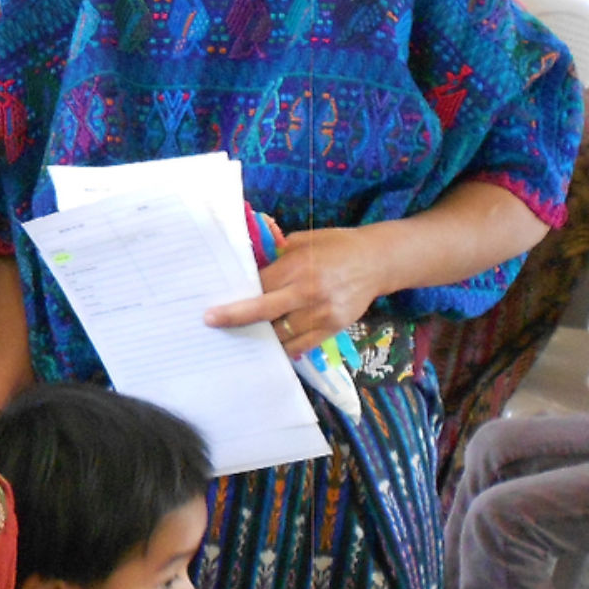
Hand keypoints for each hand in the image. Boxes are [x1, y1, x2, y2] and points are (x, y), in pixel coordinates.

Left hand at [205, 225, 384, 356]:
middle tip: (211, 322)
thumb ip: (277, 257)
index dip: (237, 295)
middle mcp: (308, 292)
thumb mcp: (304, 241)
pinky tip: (269, 346)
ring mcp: (322, 313)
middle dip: (235, 318)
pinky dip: (284, 347)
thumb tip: (249, 269)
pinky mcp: (333, 328)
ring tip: (241, 337)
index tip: (216, 300)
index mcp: (299, 266)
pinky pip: (301, 345)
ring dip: (260, 336)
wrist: (377, 261)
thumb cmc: (336, 246)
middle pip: (264, 311)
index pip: (259, 285)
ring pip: (281, 334)